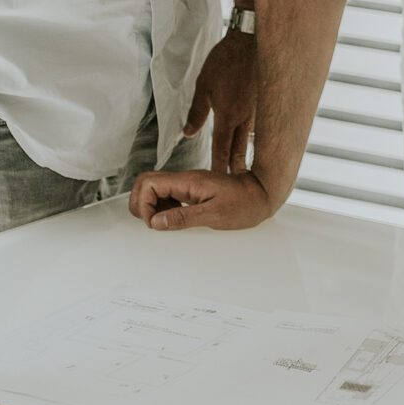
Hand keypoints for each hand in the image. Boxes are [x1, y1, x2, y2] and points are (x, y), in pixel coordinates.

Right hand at [128, 168, 274, 230]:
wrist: (262, 194)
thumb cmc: (243, 204)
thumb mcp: (214, 215)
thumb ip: (183, 218)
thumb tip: (156, 222)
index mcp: (187, 182)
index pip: (149, 183)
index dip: (144, 204)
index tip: (155, 223)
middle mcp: (184, 180)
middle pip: (146, 182)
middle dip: (141, 204)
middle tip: (154, 224)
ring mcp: (187, 185)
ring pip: (155, 189)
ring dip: (152, 208)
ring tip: (166, 224)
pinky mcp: (192, 191)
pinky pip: (168, 196)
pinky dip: (164, 209)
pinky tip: (175, 220)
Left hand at [182, 28, 256, 173]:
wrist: (250, 42)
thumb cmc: (225, 61)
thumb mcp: (203, 85)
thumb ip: (197, 111)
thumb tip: (188, 132)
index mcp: (227, 116)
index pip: (221, 149)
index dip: (218, 167)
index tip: (218, 183)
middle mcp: (245, 119)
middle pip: (239, 151)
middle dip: (235, 170)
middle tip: (235, 187)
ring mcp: (257, 112)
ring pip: (251, 140)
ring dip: (246, 156)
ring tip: (246, 171)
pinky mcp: (264, 104)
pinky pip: (259, 127)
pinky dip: (255, 138)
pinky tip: (256, 142)